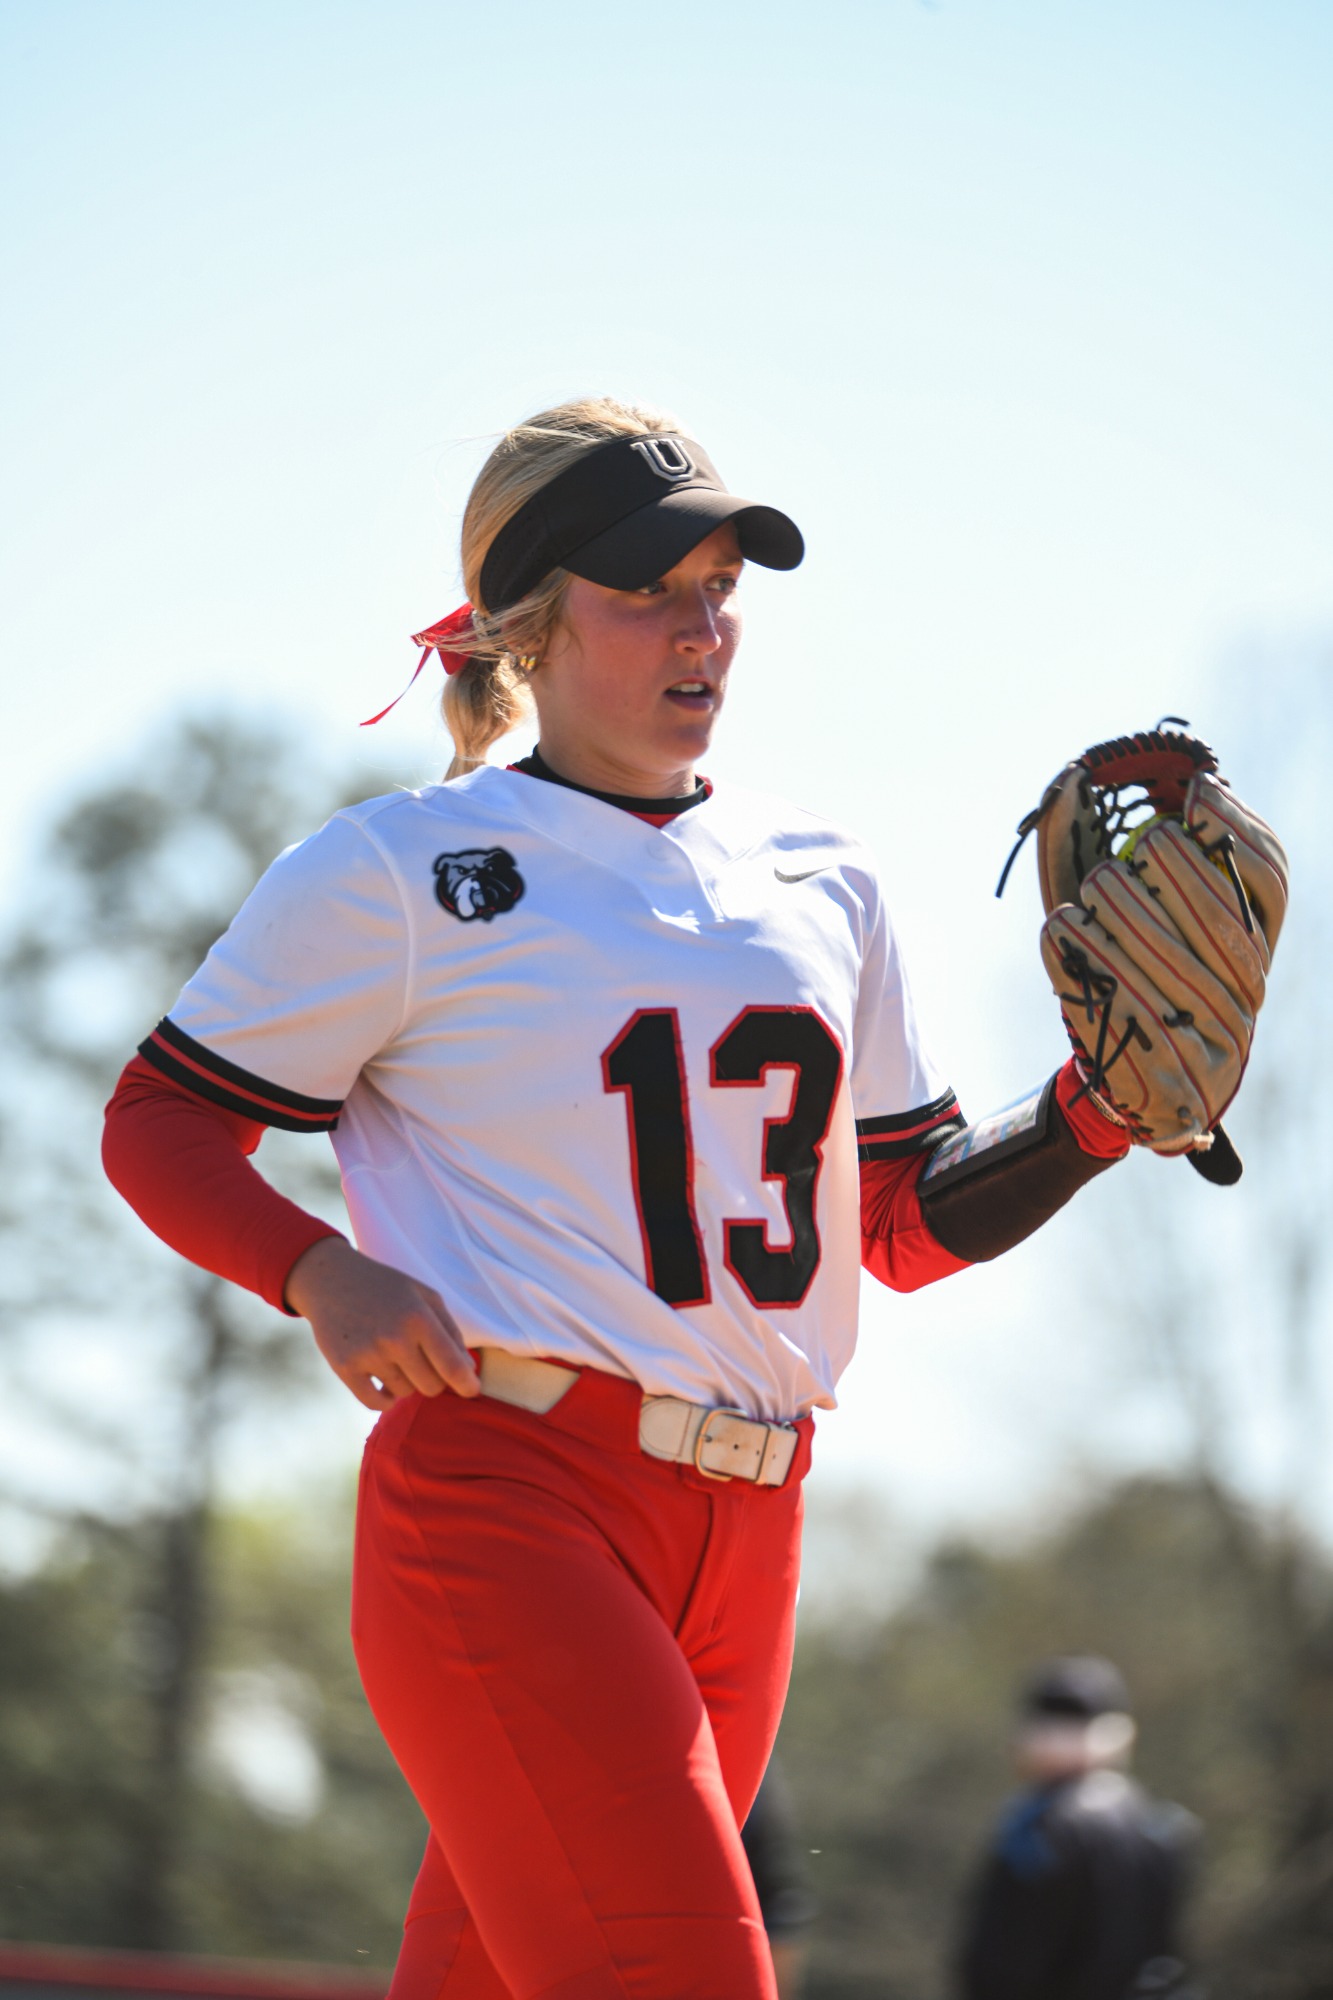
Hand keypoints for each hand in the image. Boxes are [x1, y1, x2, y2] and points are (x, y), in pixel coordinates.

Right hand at [285, 1236, 479, 1411]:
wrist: (332, 1279)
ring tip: (394, 1358)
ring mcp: (368, 1354)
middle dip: (432, 1378)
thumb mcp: (425, 1295)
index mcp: (419, 1317)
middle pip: (431, 1386)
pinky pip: (375, 1403)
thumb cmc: (386, 1288)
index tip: (472, 1389)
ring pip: (404, 1393)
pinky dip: (385, 1399)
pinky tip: (384, 1383)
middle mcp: (395, 1338)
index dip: (467, 1384)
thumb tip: (468, 1371)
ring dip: (405, 1381)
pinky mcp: (344, 1367)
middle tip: (421, 1361)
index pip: (453, 1366)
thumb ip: (450, 1331)